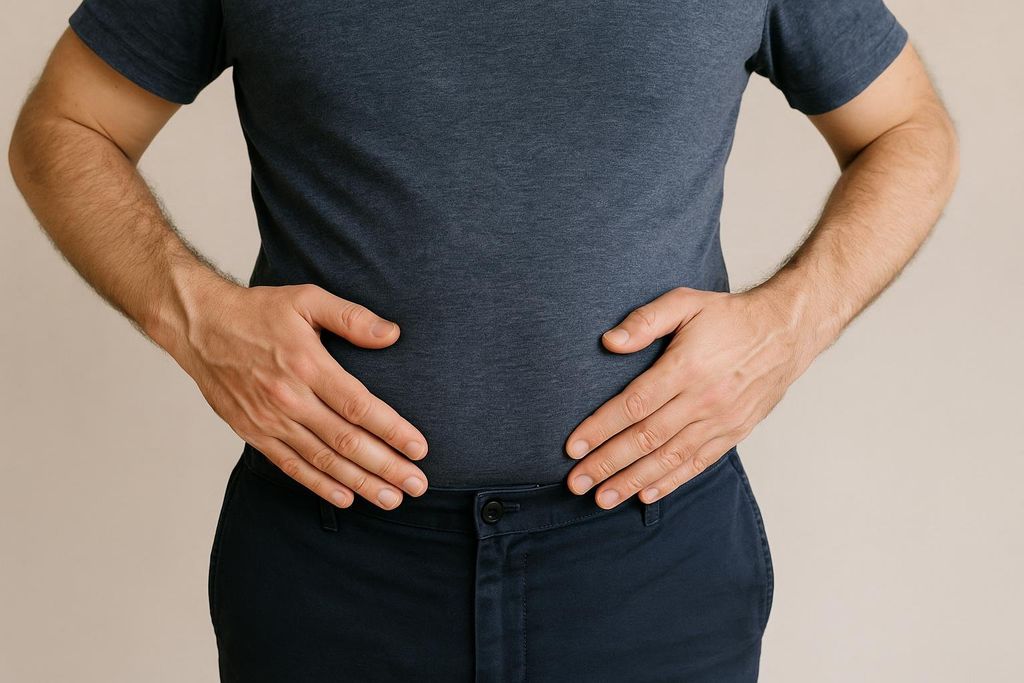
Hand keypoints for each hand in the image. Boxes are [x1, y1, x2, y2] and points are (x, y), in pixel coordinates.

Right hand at [168, 281, 429, 509]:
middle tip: (417, 485)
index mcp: (308, 365)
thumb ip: (352, 318)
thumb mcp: (307, 299)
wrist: (199, 326)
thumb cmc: (258, 311)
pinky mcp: (254, 432)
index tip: (420, 448)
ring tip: (392, 499)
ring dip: (360, 483)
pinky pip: (291, 466)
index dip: (392, 431)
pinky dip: (320, 485)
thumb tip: (392, 334)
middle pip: (346, 441)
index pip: (359, 407)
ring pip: (323, 460)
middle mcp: (290, 399)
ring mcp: (270, 420)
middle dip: (386, 466)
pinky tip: (346, 498)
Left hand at [564, 286, 811, 507]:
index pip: (633, 405)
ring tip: (602, 498)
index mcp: (686, 367)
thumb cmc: (728, 317)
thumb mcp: (686, 303)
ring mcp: (721, 420)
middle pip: (646, 438)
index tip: (572, 447)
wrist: (786, 332)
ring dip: (632, 480)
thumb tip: (610, 341)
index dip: (600, 428)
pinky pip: (698, 463)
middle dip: (607, 463)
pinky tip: (645, 494)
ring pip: (669, 457)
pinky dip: (671, 481)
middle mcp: (703, 399)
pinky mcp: (734, 432)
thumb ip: (646, 320)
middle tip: (576, 482)